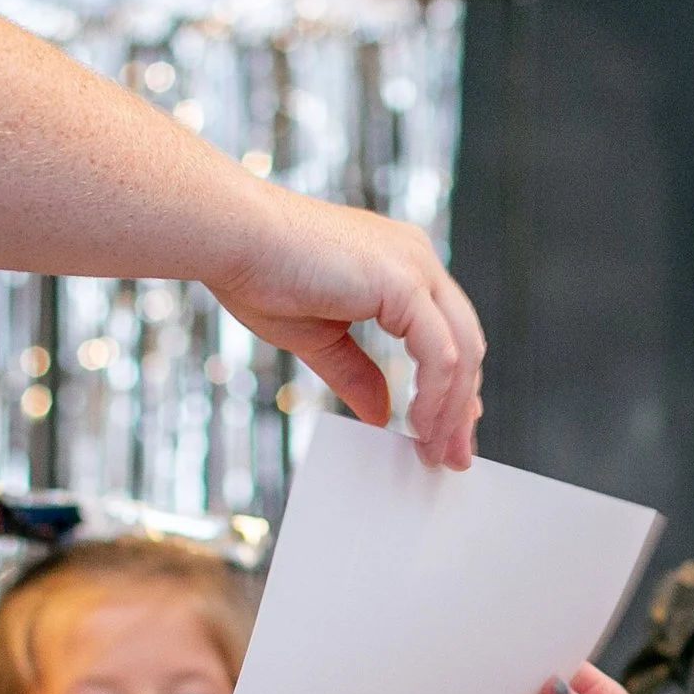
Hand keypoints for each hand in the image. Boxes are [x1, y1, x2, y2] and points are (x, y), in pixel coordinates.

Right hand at [207, 190, 484, 469]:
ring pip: (462, 351)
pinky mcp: (405, 283)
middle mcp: (418, 258)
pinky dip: (436, 396)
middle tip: (453, 456)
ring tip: (435, 452)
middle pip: (467, 342)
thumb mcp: (319, 337)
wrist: (226, 236)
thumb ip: (358, 373)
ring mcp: (416, 266)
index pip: (449, 331)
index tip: (447, 431)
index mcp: (401, 263)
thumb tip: (380, 414)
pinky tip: (419, 426)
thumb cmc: (258, 273)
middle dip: (462, 406)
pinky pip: (441, 354)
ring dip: (451, 410)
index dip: (454, 386)